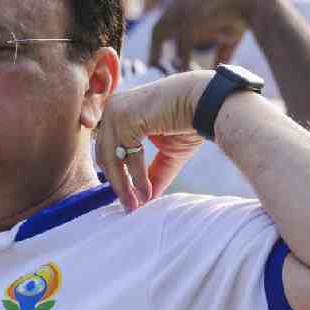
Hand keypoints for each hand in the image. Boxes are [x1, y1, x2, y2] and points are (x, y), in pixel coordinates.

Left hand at [94, 72, 209, 211]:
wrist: (205, 102)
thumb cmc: (188, 121)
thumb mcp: (167, 153)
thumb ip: (153, 173)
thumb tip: (145, 200)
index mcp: (119, 113)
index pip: (108, 149)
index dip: (115, 175)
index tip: (126, 199)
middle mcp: (113, 109)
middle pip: (105, 154)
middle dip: (117, 183)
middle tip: (129, 207)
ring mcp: (116, 111)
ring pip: (110, 157)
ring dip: (123, 184)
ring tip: (135, 204)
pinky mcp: (124, 116)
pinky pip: (127, 154)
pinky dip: (136, 175)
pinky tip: (145, 191)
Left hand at [149, 0, 277, 70]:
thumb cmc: (242, 15)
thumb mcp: (224, 34)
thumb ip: (216, 50)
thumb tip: (217, 68)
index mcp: (181, 1)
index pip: (161, 25)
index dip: (158, 46)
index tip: (160, 64)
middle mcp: (178, 0)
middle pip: (157, 30)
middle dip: (155, 52)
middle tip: (156, 71)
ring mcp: (183, 5)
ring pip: (165, 36)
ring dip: (166, 57)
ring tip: (169, 74)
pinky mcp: (192, 14)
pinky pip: (182, 42)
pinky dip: (183, 59)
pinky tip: (187, 71)